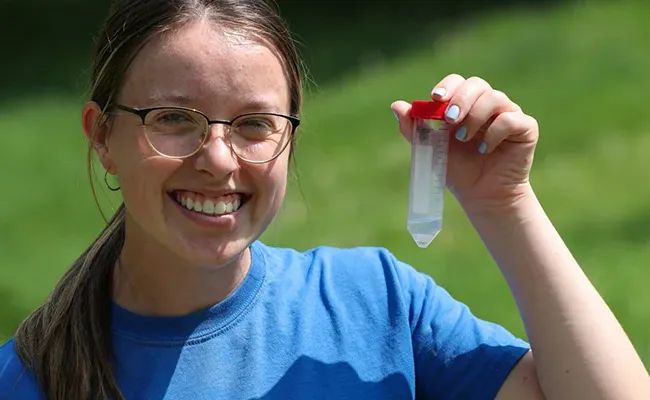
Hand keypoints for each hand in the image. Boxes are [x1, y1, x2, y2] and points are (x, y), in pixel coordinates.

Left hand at [391, 74, 538, 212]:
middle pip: (477, 84)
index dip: (448, 86)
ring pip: (495, 98)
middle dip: (461, 99)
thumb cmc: (457, 170)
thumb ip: (415, 129)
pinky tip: (485, 149)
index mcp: (464, 105)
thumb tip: (396, 106)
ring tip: (465, 139)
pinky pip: (511, 119)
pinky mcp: (525, 127)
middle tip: (450, 119)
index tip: (436, 98)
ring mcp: (508, 114)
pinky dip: (495, 132)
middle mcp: (487, 104)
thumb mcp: (430, 150)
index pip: (457, 82)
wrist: (482, 195)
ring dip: (476, 117)